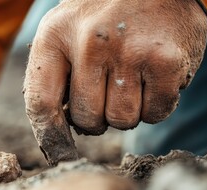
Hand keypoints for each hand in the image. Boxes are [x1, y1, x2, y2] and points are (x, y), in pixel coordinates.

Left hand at [24, 0, 206, 164]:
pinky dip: (155, 105)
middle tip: (107, 91)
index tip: (59, 154)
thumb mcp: (66, 30)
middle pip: (86, 120)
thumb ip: (53, 75)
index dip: (49, 137)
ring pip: (122, 121)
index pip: (40, 103)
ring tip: (131, 77)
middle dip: (97, 117)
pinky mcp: (166, 61)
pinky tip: (153, 76)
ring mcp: (129, 51)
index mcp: (55, 35)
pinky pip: (155, 114)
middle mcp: (89, 43)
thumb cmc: (105, 18)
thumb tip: (53, 133)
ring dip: (127, 110)